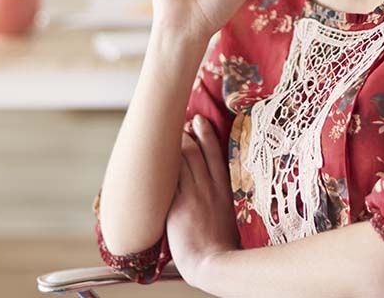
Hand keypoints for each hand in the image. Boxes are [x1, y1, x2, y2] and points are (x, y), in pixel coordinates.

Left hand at [165, 114, 239, 289]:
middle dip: (188, 133)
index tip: (200, 121)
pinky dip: (163, 163)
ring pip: (183, 159)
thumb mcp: (228, 217)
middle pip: (197, 151)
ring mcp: (194, 194)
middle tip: (181, 121)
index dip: (207, 135)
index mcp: (225, 190)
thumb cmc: (222, 247)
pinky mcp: (179, 204)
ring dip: (174, 143)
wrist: (213, 263)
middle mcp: (210, 188)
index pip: (216, 154)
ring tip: (167, 132)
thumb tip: (210, 191)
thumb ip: (219, 200)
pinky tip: (154, 155)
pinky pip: (169, 177)